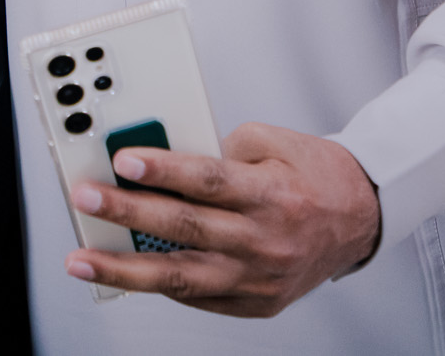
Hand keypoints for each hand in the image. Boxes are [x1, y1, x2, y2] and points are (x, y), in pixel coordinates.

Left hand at [65, 121, 380, 317]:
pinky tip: (125, 272)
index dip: (162, 170)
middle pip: (185, 227)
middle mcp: (264, 240)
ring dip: (124, 270)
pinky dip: (160, 284)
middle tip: (86, 198)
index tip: (122, 160)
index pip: (207, 181)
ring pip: (181, 277)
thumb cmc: (314, 175)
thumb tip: (163, 158)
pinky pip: (197, 297)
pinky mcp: (255, 304)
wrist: (362, 219)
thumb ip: (219, 148)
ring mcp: (258, 278)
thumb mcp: (273, 142)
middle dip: (127, 212)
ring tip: (82, 260)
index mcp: (272, 194)